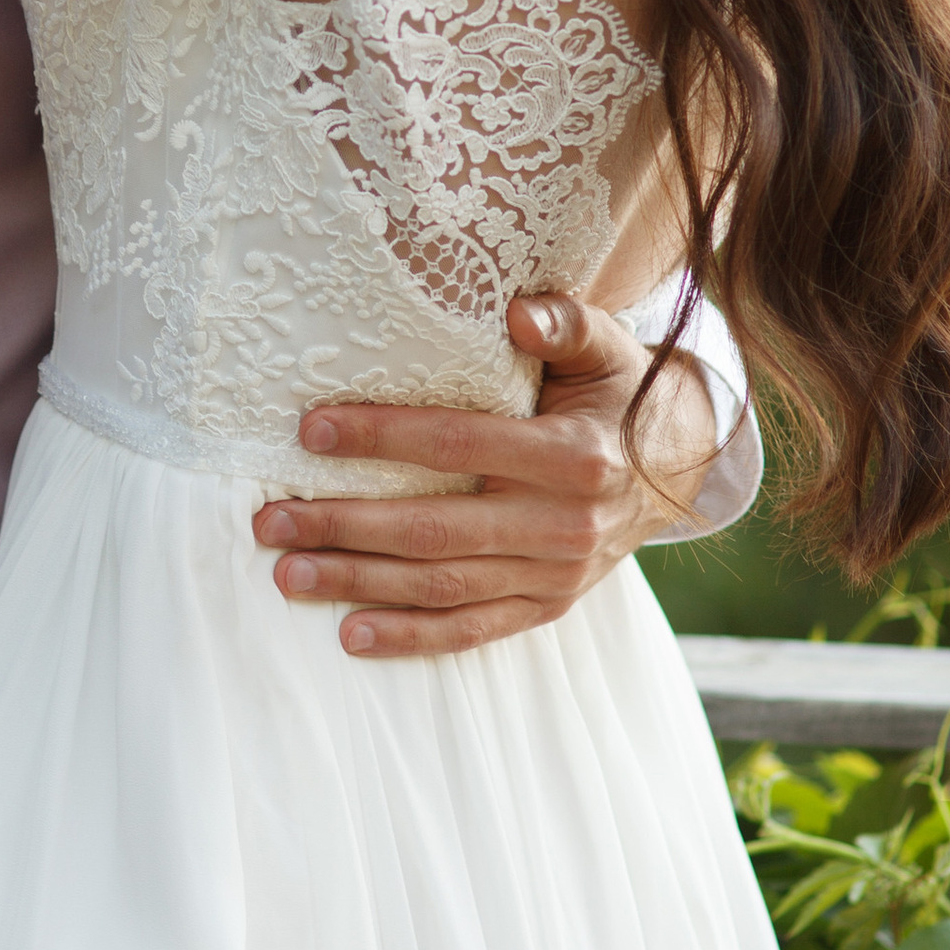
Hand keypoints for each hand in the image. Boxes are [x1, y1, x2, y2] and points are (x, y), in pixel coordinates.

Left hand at [251, 292, 724, 658]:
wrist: (678, 467)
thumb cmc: (620, 392)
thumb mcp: (606, 346)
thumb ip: (564, 322)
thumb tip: (517, 312)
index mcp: (574, 454)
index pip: (459, 444)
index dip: (382, 437)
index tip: (310, 431)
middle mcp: (564, 524)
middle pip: (435, 529)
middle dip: (345, 526)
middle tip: (271, 520)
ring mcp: (556, 575)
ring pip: (443, 585)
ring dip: (359, 583)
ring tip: (287, 574)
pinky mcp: (549, 606)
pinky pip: (472, 629)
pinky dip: (411, 637)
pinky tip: (349, 632)